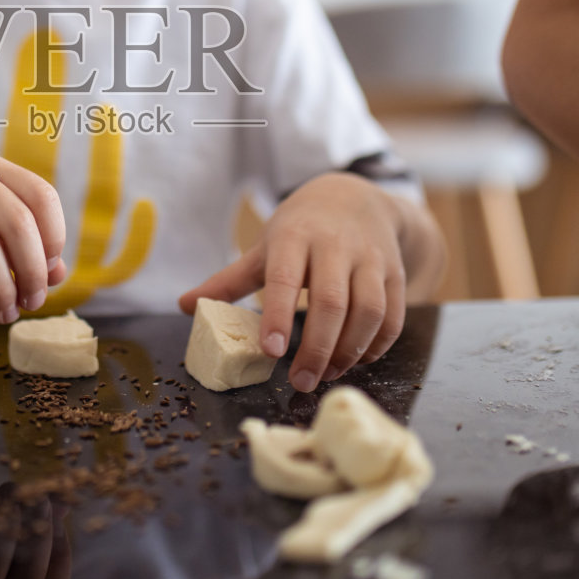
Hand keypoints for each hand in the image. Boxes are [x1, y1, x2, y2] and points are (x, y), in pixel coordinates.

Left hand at [177, 173, 412, 391]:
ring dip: (350, 350)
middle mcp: (336, 246)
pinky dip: (378, 344)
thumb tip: (183, 306)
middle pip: (333, 302)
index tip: (271, 351)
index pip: (286, 278)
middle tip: (300, 382)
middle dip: (317, 349)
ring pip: (369, 311)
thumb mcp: (263, 247)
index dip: (279, 315)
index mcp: (294, 237)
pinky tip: (357, 360)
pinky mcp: (394, 272)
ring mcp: (370, 258)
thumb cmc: (301, 228)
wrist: (354, 197)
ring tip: (328, 374)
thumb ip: (228, 280)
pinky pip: (393, 315)